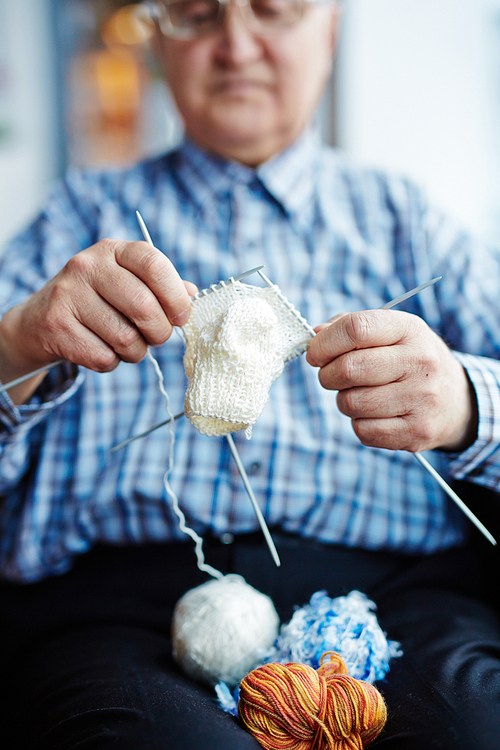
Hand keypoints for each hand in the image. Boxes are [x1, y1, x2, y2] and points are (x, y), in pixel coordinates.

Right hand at [0, 239, 195, 402]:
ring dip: (136, 351)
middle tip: (157, 337)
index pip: (154, 264)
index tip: (182, 316)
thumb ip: (161, 287)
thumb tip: (193, 295)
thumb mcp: (127, 283)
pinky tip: (103, 350)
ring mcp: (68, 295)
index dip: (175, 296)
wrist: (39, 320)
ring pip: (125, 338)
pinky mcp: (56, 327)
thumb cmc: (97, 302)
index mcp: (113, 250)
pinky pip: (104, 357)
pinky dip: (112, 362)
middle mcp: (87, 266)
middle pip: (144, 306)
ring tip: (128, 345)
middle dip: (160, 332)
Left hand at [306, 309, 477, 452]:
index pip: (356, 328)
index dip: (325, 342)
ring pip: (351, 403)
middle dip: (327, 375)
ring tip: (360, 394)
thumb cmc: (409, 361)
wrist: (455, 399)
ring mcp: (422, 398)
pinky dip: (359, 423)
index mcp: (410, 329)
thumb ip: (350, 328)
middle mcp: (420, 362)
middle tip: (331, 376)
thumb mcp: (390, 333)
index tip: (315, 353)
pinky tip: (375, 414)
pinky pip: (363, 430)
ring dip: (344, 400)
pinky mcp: (417, 431)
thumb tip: (316, 335)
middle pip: (348, 368)